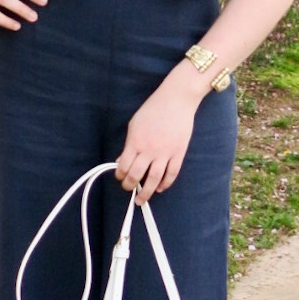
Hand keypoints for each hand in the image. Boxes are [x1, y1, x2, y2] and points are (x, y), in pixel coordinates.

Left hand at [115, 80, 199, 202]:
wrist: (176, 100)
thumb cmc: (153, 109)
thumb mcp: (134, 124)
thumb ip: (129, 144)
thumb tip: (123, 160)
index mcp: (135, 142)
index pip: (124, 165)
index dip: (120, 174)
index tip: (120, 177)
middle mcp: (149, 150)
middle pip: (137, 175)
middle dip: (130, 186)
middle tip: (129, 189)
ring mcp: (165, 153)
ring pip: (154, 179)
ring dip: (147, 192)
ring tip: (141, 199)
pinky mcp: (178, 153)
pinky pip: (172, 173)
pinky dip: (165, 184)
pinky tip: (160, 188)